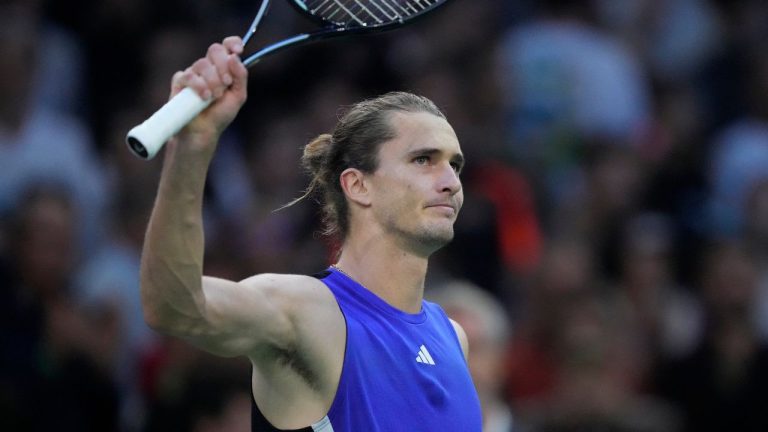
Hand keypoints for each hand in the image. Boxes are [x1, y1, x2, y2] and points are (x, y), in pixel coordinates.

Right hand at [170, 36, 247, 151]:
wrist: (203, 131)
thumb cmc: (220, 114)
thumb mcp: (238, 96)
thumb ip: (241, 77)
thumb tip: (235, 57)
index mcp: (224, 68)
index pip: (227, 46)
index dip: (232, 43)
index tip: (238, 51)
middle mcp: (208, 67)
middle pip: (215, 50)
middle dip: (222, 66)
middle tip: (226, 83)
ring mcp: (193, 73)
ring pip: (202, 64)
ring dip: (212, 81)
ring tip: (214, 97)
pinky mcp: (180, 82)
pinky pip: (188, 75)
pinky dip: (198, 85)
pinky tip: (203, 97)